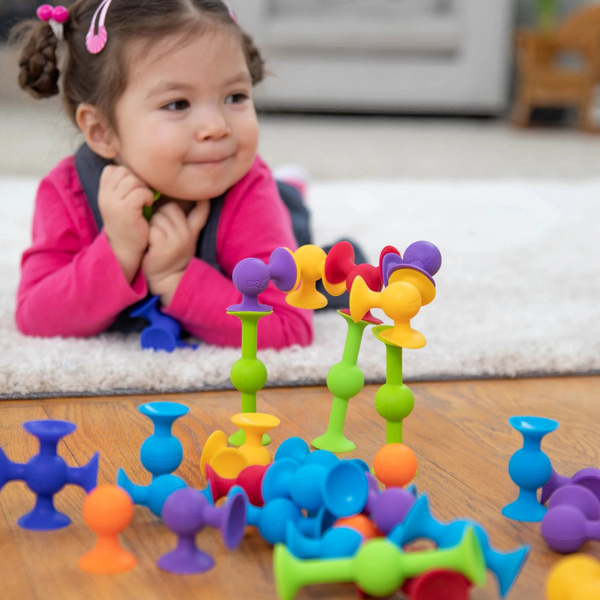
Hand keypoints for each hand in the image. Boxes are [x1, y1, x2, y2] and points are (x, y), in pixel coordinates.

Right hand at [98, 165, 154, 281]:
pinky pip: (140, 192)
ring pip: (133, 180)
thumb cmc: (128, 225)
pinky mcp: (126, 210)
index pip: (113, 169)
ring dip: (143, 189)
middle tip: (141, 196)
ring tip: (144, 201)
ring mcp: (114, 203)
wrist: (125, 249)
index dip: (126, 176)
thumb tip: (137, 171)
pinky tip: (147, 205)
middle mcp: (105, 196)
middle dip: (137, 181)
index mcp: (103, 192)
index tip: (132, 190)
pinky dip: (148, 196)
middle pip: (124, 172)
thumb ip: (122, 187)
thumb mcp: (119, 203)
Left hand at [142, 201, 209, 305]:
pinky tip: (150, 244)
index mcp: (192, 230)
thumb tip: (172, 202)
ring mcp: (176, 239)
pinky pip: (152, 227)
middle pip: (170, 207)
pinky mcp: (162, 244)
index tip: (201, 192)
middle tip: (158, 230)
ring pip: (159, 216)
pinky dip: (147, 233)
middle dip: (160, 214)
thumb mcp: (184, 240)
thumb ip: (184, 223)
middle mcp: (187, 233)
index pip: (201, 210)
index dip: (202, 199)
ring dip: (152, 224)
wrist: (166, 280)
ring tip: (154, 239)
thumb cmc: (170, 257)